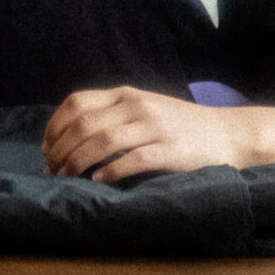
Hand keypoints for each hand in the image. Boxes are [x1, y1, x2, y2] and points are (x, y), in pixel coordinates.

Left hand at [40, 86, 251, 182]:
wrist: (229, 134)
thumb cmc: (180, 126)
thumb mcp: (143, 108)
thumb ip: (112, 114)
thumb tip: (70, 137)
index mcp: (126, 94)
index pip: (77, 102)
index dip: (55, 125)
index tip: (45, 147)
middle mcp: (137, 105)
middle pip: (85, 124)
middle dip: (61, 148)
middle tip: (51, 169)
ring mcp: (155, 126)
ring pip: (103, 140)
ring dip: (78, 161)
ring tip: (66, 177)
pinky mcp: (171, 149)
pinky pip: (134, 159)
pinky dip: (111, 170)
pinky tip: (98, 180)